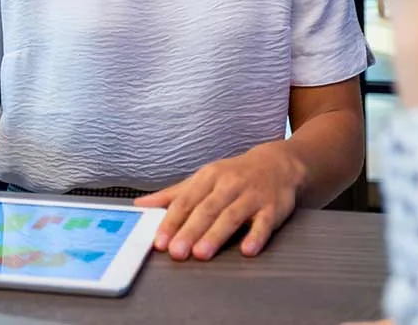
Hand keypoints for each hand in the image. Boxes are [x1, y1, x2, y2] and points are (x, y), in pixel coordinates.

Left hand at [134, 140, 303, 260]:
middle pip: (206, 209)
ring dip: (216, 234)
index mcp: (208, 177)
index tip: (159, 241)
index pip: (186, 201)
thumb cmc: (233, 175)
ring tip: (202, 253)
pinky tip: (247, 250)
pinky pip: (264, 223)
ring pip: (231, 216)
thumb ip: (173, 194)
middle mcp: (229, 185)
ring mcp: (251, 196)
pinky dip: (256, 236)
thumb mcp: (202, 179)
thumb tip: (140, 204)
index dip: (171, 221)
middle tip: (176, 252)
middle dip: (190, 231)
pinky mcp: (272, 208)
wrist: (276, 164)